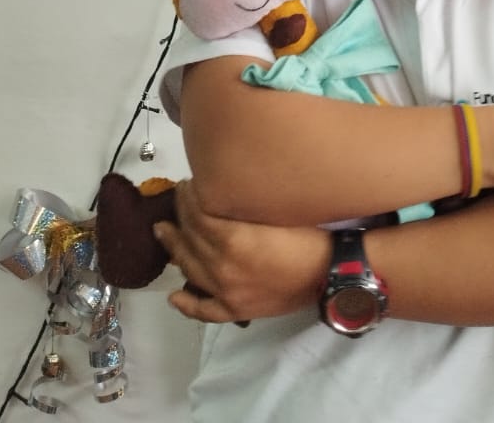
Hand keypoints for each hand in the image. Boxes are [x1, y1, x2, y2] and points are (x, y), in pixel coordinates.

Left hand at [153, 179, 331, 323]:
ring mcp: (225, 291)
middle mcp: (221, 266)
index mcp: (232, 238)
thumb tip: (221, 188)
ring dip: (174, 247)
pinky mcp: (234, 310)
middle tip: (178, 197)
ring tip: (163, 230)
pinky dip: (186, 304)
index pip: (197, 213)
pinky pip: (203, 310)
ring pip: (189, 268)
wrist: (329, 273)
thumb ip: (243, 202)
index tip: (188, 182)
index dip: (188, 195)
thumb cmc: (306, 234)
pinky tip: (174, 295)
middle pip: (190, 236)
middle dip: (180, 213)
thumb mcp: (274, 210)